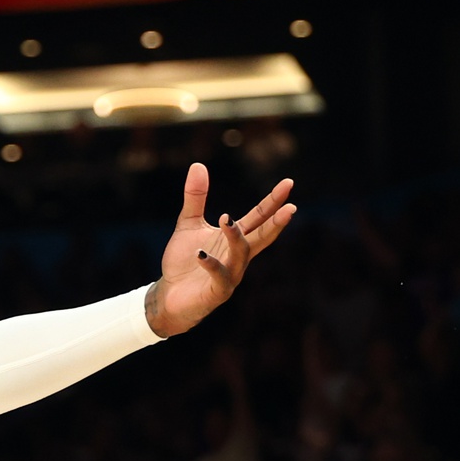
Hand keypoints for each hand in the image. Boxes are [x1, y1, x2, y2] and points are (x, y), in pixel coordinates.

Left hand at [145, 165, 294, 337]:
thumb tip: (198, 165)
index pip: (258, 217)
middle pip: (261, 236)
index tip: (288, 184)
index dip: (272, 202)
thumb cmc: (183, 261)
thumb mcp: (188, 224)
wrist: (168, 295)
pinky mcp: (217, 291)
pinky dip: (212, 264)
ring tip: (226, 219)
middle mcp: (239, 256)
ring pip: (241, 254)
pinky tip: (201, 255)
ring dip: (236, 237)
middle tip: (291, 207)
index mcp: (235, 238)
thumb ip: (196, 198)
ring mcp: (231, 274)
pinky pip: (219, 276)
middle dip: (276, 222)